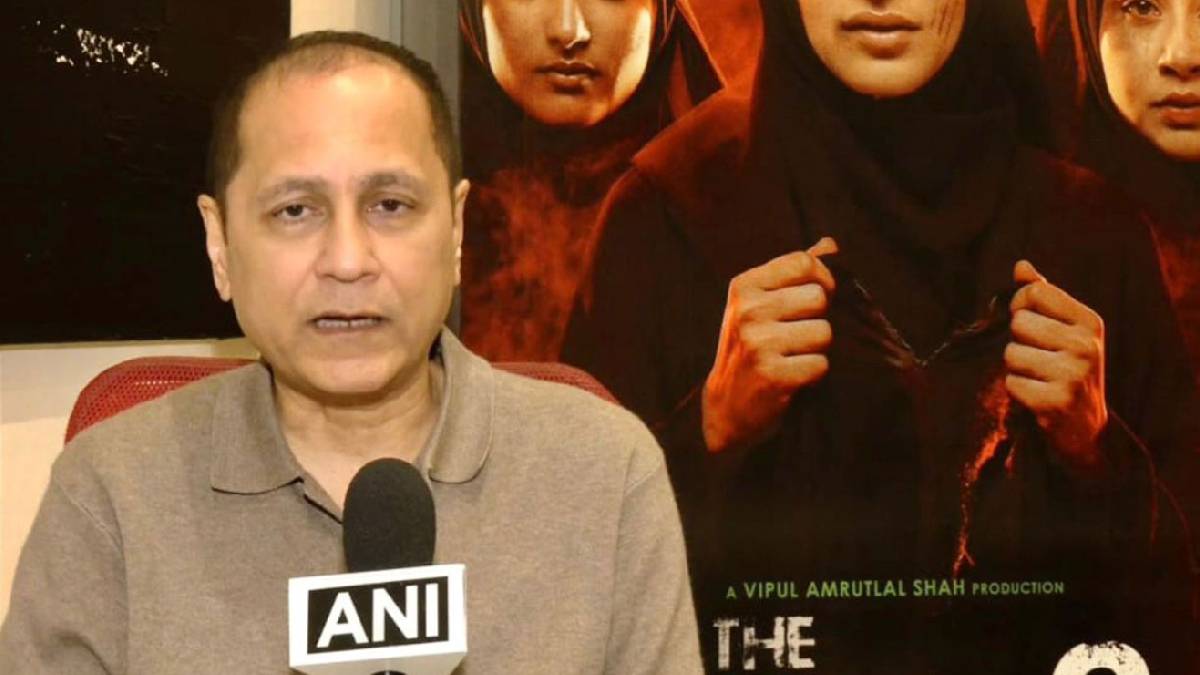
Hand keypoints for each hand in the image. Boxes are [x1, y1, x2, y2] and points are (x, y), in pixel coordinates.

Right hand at [702, 237, 837, 452]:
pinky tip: (793, 377)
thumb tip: (831, 244)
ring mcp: (758, 343)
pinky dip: (814, 375)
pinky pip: (821, 364)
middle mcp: (748, 310)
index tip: (816, 300)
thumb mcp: (760, 304)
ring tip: (795, 357)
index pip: (804, 262)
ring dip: (818, 349)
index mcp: (744, 286)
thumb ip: (795, 272)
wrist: (727, 406)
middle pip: (819, 297)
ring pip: (824, 332)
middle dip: (819, 319)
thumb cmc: (751, 347)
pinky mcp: (772, 375)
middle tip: (799, 336)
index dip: (823, 280)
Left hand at [1005, 260, 1108, 474]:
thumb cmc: (1070, 369)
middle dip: (1018, 341)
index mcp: (1089, 321)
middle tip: (1039, 359)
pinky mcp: (1055, 401)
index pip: (1034, 292)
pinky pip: (1011, 383)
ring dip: (1016, 368)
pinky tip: (1037, 397)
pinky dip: (1016, 391)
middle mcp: (1085, 345)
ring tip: (1039, 378)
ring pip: (1010, 354)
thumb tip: (1021, 265)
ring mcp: (1073, 374)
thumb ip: (1043, 297)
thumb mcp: (1066, 329)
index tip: (1031, 323)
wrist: (1088, 427)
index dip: (1020, 306)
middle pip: (1018, 323)